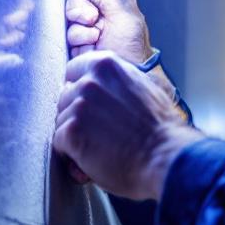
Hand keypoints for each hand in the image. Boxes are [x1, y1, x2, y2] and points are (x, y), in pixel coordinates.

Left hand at [53, 51, 202, 200]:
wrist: (165, 156)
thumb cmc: (160, 129)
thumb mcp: (144, 88)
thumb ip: (118, 82)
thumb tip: (106, 86)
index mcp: (107, 65)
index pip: (74, 71)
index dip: (79, 90)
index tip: (89, 106)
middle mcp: (90, 81)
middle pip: (65, 98)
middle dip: (77, 116)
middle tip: (100, 134)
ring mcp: (79, 105)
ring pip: (61, 121)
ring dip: (75, 137)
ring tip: (99, 148)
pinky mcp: (71, 131)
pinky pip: (59, 142)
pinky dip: (71, 154)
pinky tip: (91, 159)